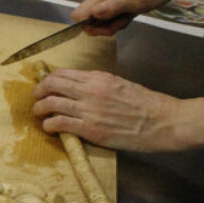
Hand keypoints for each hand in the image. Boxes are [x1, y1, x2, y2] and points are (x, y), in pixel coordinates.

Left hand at [32, 68, 183, 151]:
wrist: (166, 122)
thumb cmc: (148, 105)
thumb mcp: (121, 85)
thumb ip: (98, 85)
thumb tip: (78, 88)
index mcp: (100, 78)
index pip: (63, 73)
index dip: (48, 79)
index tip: (45, 86)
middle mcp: (92, 90)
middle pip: (52, 84)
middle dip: (38, 91)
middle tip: (37, 99)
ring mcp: (90, 110)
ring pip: (50, 103)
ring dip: (39, 109)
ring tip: (39, 114)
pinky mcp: (91, 129)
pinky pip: (59, 123)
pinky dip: (49, 125)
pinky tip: (50, 127)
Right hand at [70, 0, 181, 34]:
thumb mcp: (139, 2)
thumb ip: (114, 8)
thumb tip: (94, 13)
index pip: (79, 14)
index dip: (91, 26)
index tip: (107, 27)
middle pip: (88, 15)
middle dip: (104, 24)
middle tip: (123, 21)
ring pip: (96, 12)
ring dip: (111, 19)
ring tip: (129, 14)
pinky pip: (103, 6)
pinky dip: (114, 12)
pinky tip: (127, 9)